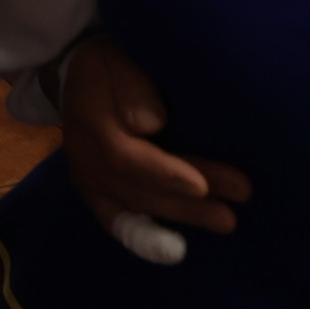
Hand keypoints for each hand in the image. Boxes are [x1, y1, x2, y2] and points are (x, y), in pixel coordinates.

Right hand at [58, 34, 250, 243]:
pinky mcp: (97, 191)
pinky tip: (174, 250)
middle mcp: (84, 158)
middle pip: (136, 187)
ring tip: (225, 220)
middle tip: (231, 212)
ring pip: (135, 204)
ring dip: (181, 214)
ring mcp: (88, 178)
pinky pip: (117, 220)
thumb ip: (133, 86)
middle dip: (186, 202)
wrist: (78, 74)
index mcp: (88, 121)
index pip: (125, 156)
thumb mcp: (117, 58)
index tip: (201, 185)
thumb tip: (151, 122)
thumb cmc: (108, 65)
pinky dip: (144, 237)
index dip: (163, 173)